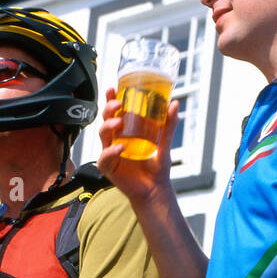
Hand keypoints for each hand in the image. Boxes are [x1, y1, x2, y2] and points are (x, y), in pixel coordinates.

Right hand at [96, 88, 178, 202]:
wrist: (155, 189)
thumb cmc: (157, 167)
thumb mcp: (165, 143)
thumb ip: (169, 125)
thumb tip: (174, 104)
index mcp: (125, 133)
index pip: (115, 113)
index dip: (111, 100)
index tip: (113, 88)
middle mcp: (115, 141)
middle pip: (105, 121)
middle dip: (108, 110)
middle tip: (117, 105)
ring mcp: (110, 154)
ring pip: (102, 136)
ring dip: (108, 126)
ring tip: (119, 123)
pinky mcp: (108, 168)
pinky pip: (104, 158)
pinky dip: (110, 151)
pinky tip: (120, 147)